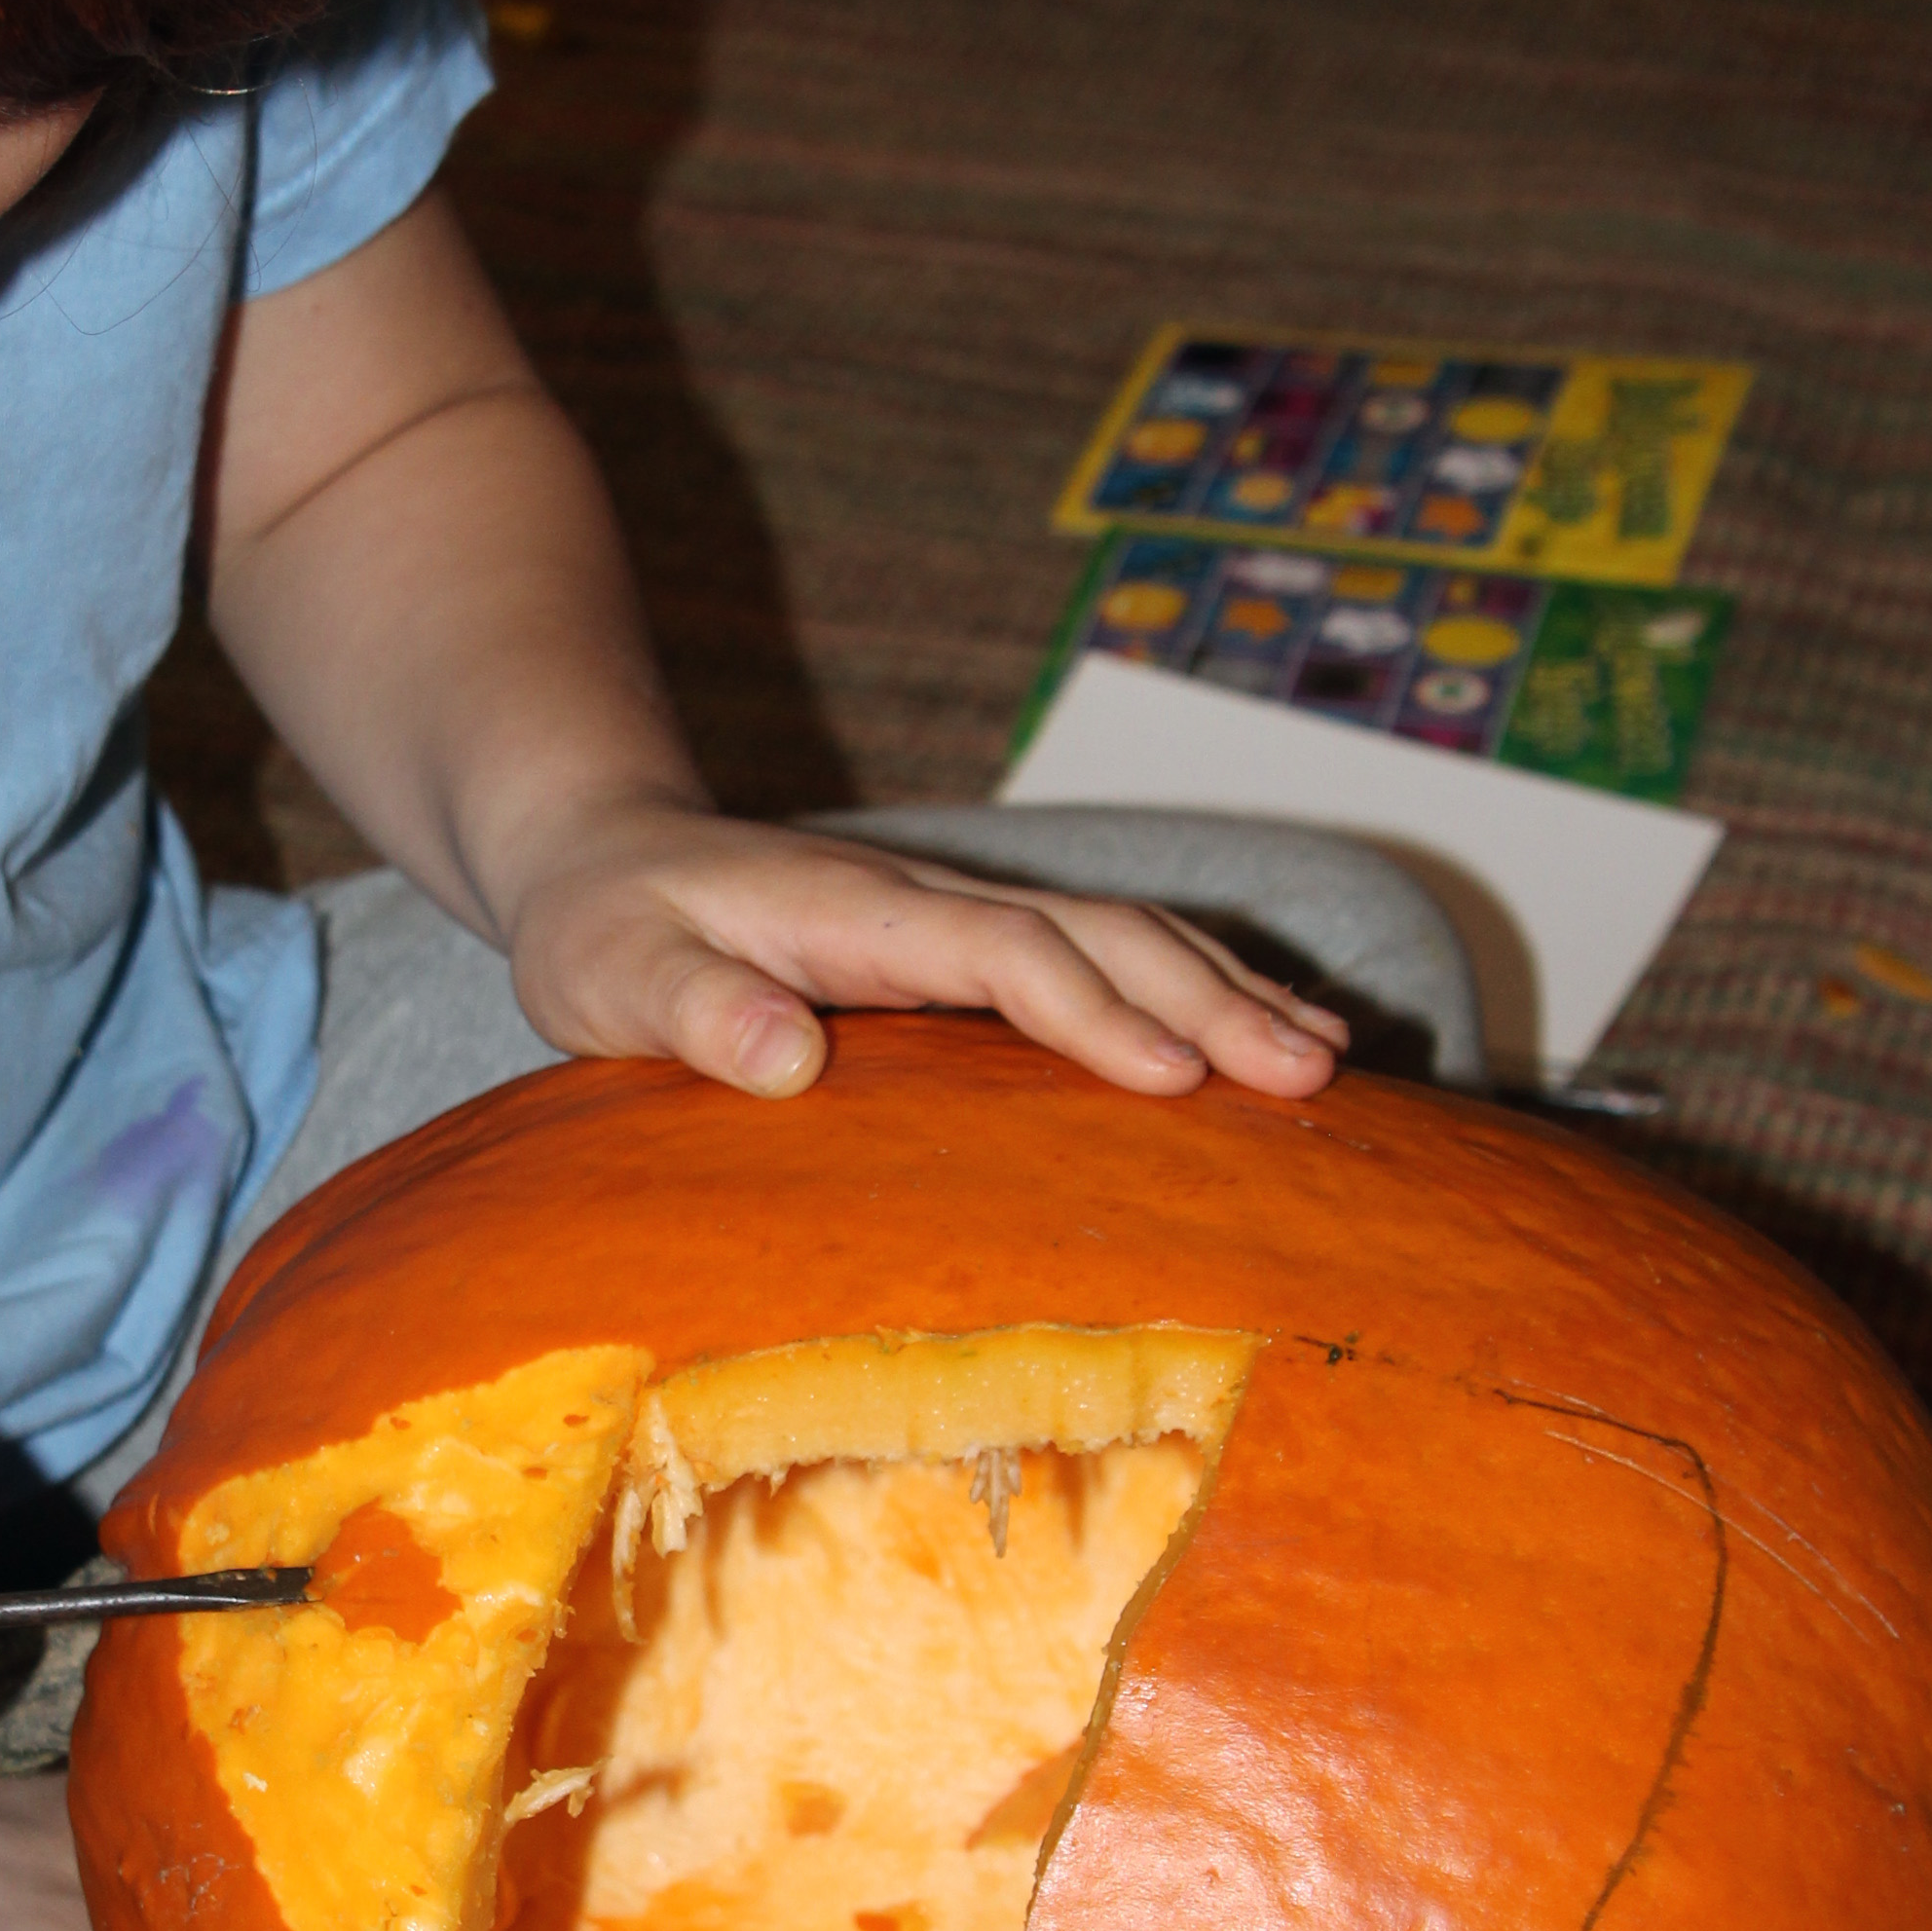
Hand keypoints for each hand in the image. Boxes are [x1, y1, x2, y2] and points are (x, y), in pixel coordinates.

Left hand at [499, 799, 1349, 1103]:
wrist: (603, 852)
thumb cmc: (604, 931)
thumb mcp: (610, 976)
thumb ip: (689, 1010)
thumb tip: (791, 1056)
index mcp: (860, 912)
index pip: (1004, 954)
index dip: (1093, 1012)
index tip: (1176, 1078)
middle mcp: (930, 901)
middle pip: (1099, 934)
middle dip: (1210, 1000)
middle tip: (1312, 1075)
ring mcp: (957, 915)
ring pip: (1122, 935)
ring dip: (1224, 990)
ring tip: (1328, 1057)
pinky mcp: (966, 944)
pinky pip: (1100, 958)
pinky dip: (1190, 990)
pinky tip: (1257, 1038)